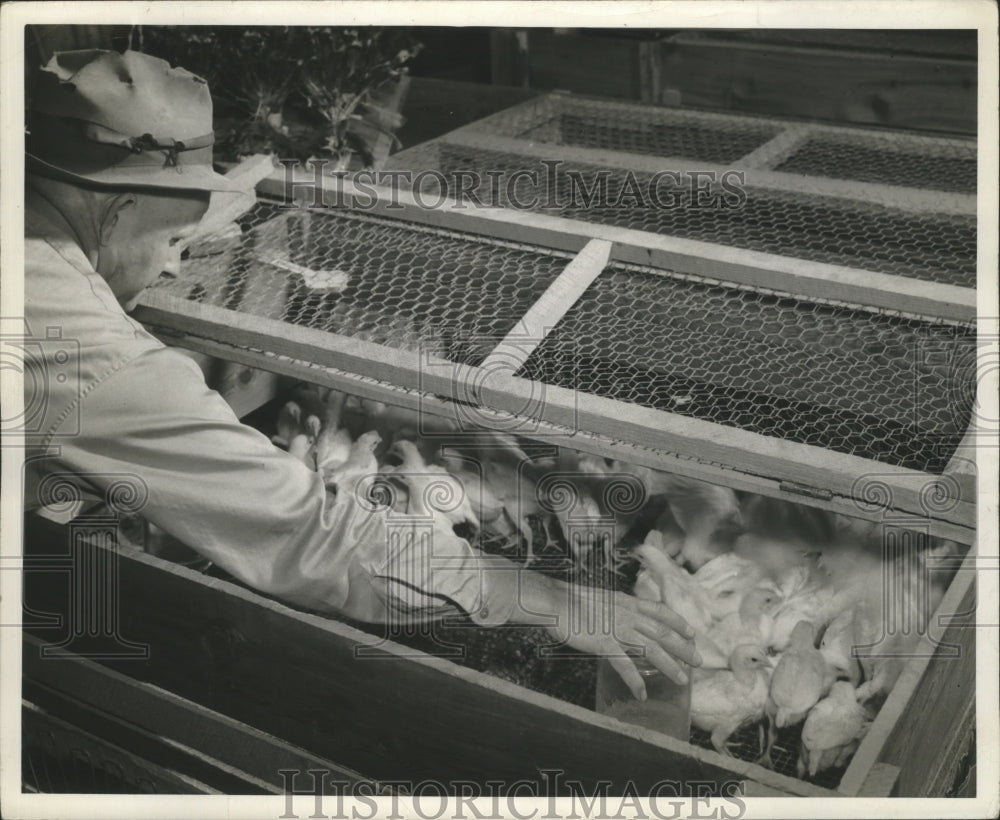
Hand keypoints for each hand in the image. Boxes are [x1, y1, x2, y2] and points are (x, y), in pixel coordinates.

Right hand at [515, 573, 702, 699]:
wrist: (553, 600)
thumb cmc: (569, 600)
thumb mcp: (599, 599)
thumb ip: (613, 609)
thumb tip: (618, 617)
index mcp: (625, 602)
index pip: (659, 611)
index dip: (678, 622)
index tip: (691, 632)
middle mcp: (626, 614)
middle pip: (662, 632)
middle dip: (683, 648)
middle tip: (699, 661)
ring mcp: (616, 629)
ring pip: (651, 649)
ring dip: (669, 666)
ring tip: (682, 681)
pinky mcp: (603, 643)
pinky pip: (624, 665)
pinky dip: (635, 680)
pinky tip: (643, 692)